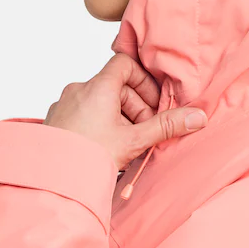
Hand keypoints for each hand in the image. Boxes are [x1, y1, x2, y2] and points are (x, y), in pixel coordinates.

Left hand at [43, 52, 207, 170]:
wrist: (50, 182)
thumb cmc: (88, 157)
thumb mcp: (134, 140)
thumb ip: (167, 126)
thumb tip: (198, 117)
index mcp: (98, 86)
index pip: (125, 64)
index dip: (143, 80)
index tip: (152, 103)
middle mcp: (78, 90)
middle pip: (116, 86)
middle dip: (135, 107)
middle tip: (143, 131)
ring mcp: (64, 105)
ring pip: (100, 102)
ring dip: (118, 118)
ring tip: (124, 145)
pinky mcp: (55, 121)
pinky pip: (83, 114)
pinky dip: (98, 125)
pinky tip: (103, 150)